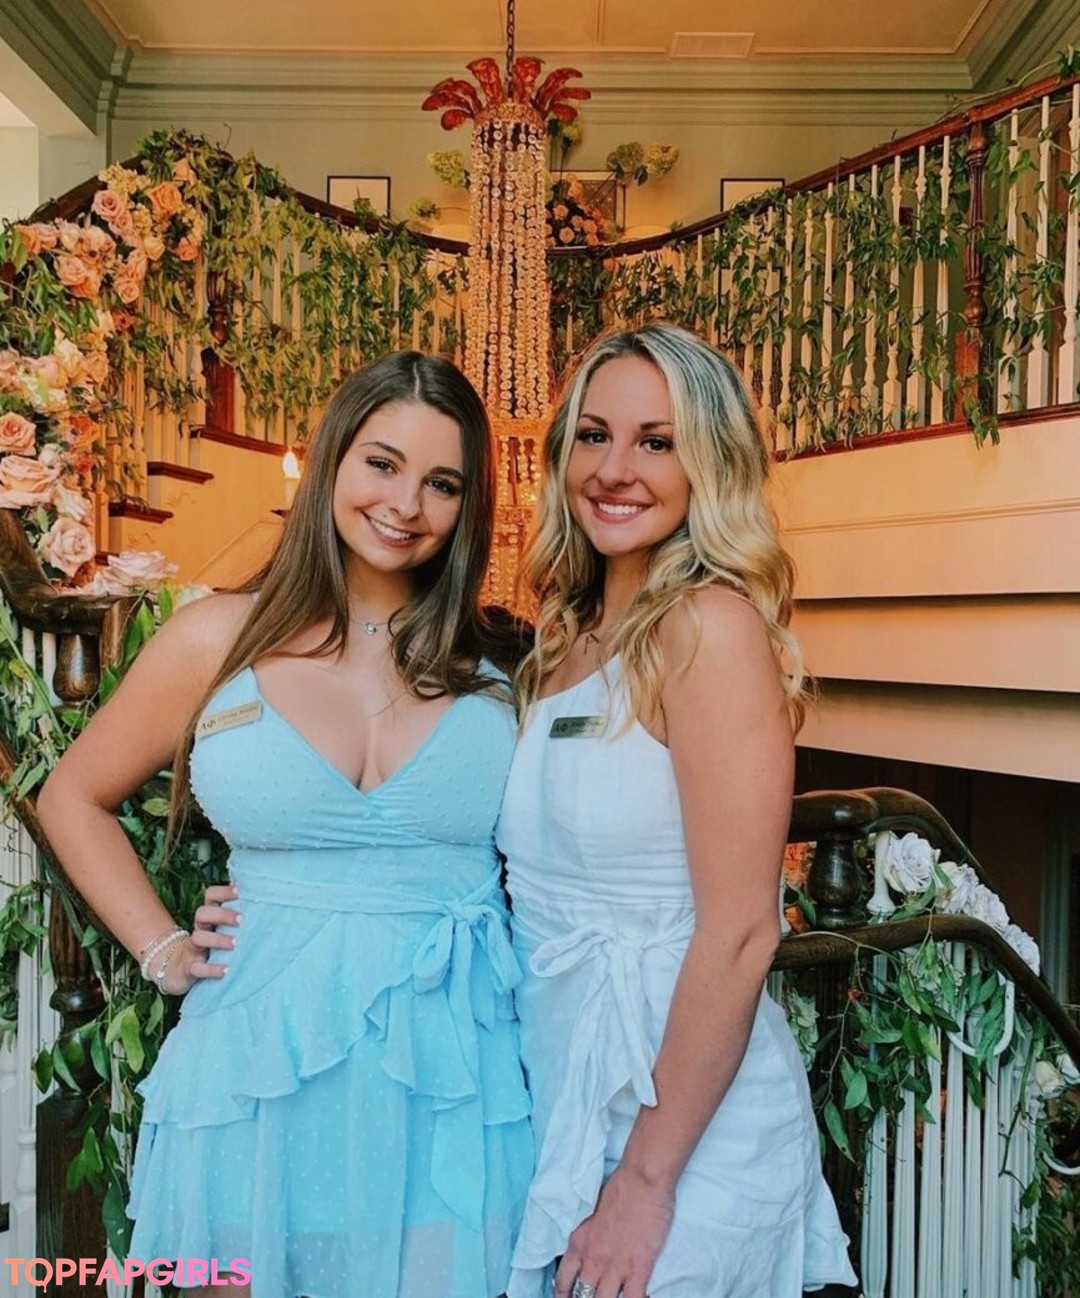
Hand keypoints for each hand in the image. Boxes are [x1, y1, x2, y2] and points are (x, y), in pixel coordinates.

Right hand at [159, 884, 240, 994]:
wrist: (178, 970)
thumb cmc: (210, 944)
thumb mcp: (219, 928)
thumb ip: (235, 914)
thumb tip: (258, 892)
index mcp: (209, 917)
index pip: (210, 896)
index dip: (223, 892)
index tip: (239, 891)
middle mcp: (200, 929)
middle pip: (202, 913)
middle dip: (222, 914)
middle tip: (241, 920)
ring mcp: (192, 949)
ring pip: (198, 938)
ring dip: (217, 940)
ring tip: (235, 944)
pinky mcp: (189, 968)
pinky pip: (198, 968)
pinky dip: (212, 969)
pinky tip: (226, 970)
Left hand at [554, 1165, 674, 1297]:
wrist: (641, 1179)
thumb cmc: (619, 1187)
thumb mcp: (592, 1211)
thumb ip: (589, 1233)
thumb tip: (592, 1242)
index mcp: (579, 1243)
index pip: (563, 1281)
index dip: (563, 1295)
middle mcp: (593, 1259)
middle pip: (581, 1297)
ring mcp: (615, 1267)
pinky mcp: (638, 1269)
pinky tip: (635, 1297)